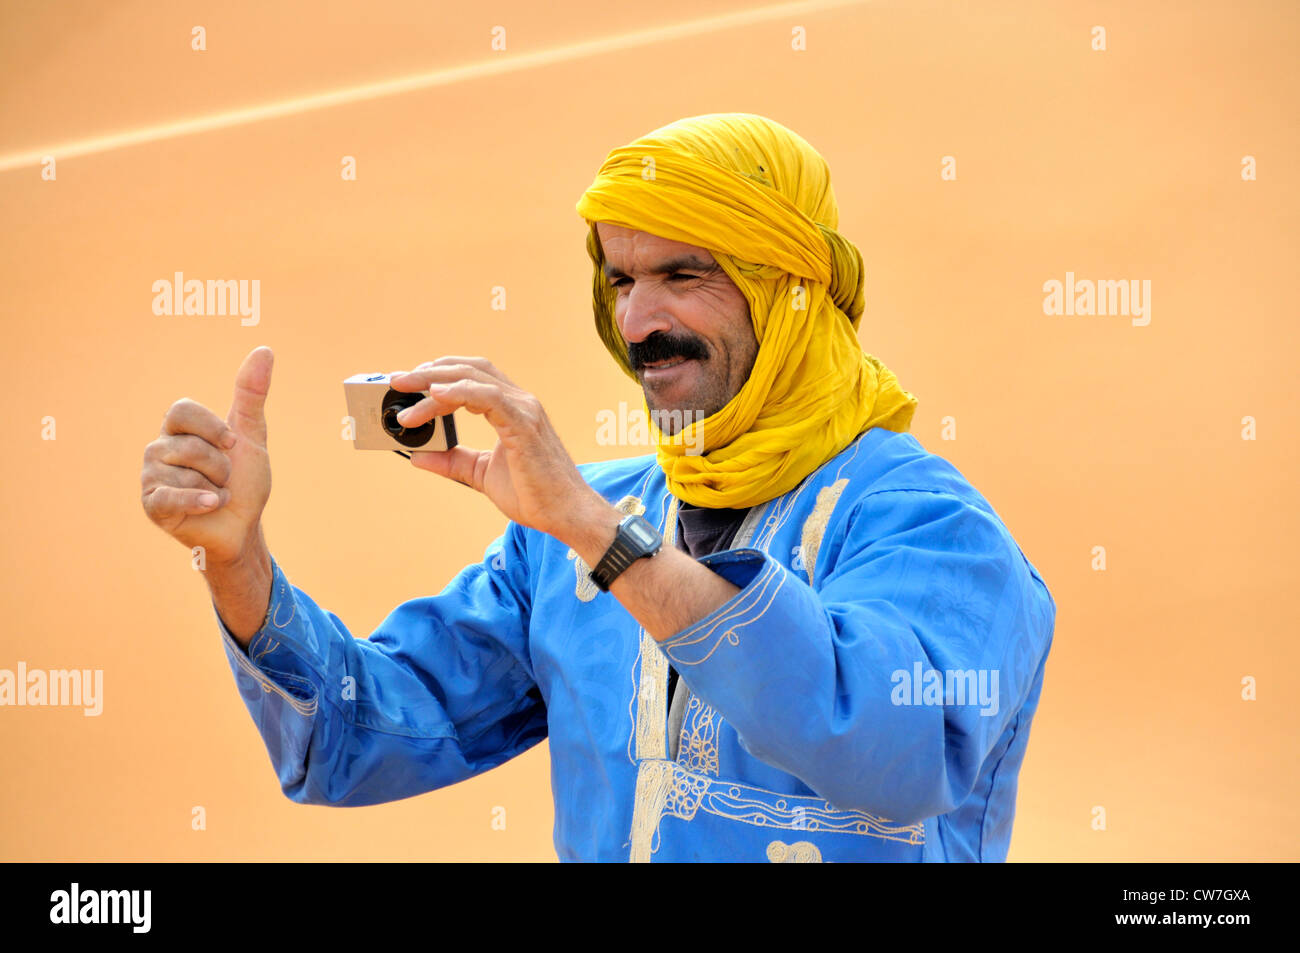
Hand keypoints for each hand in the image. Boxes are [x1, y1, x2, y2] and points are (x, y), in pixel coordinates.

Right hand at [141, 346, 273, 566]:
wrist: (243, 526)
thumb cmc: (245, 481)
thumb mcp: (252, 435)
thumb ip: (252, 394)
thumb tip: (264, 350)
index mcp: (179, 429)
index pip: (182, 411)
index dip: (213, 428)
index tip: (233, 444)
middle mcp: (159, 448)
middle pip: (190, 446)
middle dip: (221, 465)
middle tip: (224, 478)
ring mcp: (152, 477)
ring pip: (185, 473)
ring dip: (214, 487)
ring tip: (214, 494)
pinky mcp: (153, 504)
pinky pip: (170, 496)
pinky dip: (199, 501)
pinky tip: (211, 504)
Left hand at [388, 357, 600, 541]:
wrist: (565, 514)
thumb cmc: (533, 494)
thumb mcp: (482, 475)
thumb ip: (453, 462)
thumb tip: (418, 456)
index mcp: (512, 409)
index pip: (472, 376)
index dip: (439, 374)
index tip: (409, 384)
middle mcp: (520, 401)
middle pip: (469, 369)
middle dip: (429, 372)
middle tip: (396, 380)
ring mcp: (524, 409)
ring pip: (473, 378)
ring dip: (435, 382)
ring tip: (406, 390)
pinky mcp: (523, 424)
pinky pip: (487, 398)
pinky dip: (458, 392)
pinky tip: (434, 396)